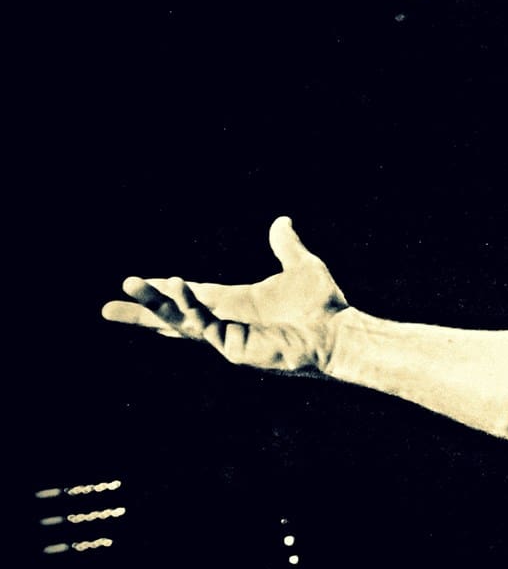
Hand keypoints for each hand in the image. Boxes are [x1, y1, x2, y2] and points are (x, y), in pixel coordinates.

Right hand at [100, 216, 349, 374]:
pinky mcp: (235, 348)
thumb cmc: (324, 306)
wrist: (340, 333)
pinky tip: (176, 286)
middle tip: (106, 309)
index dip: (165, 289)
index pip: (191, 295)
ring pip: (180, 321)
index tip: (139, 281)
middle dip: (143, 311)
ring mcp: (229, 336)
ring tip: (128, 285)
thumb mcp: (302, 267)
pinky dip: (190, 305)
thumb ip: (286, 246)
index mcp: (236, 302)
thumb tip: (281, 221)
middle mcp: (227, 320)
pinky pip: (205, 325)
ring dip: (154, 305)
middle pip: (174, 315)